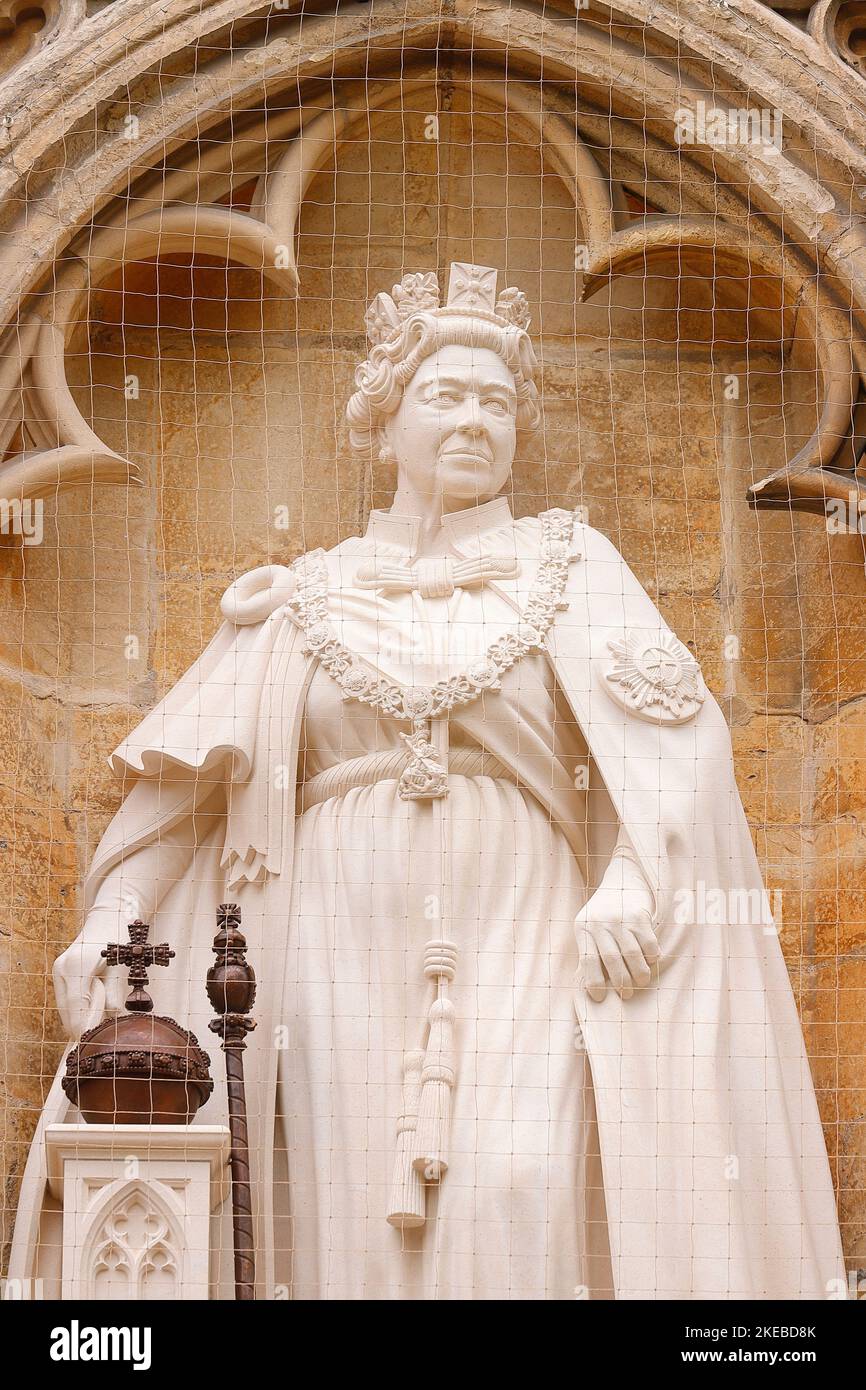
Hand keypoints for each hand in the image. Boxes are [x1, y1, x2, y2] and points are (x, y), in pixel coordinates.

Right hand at [53, 939, 113, 1039]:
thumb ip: (114, 996)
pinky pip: (66, 998)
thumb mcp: (120, 969)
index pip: (75, 1006)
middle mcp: (62, 968)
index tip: (90, 1041)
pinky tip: (91, 1010)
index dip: (82, 1026)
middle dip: (80, 1025)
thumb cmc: (119, 940)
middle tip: (97, 1036)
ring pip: (64, 1006)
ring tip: (98, 1020)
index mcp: (77, 966)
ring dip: (78, 1017)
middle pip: (66, 1010)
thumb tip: (114, 1023)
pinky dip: (76, 1008)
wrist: (109, 917)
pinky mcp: (60, 971)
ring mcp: (58, 969)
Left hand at [575, 883, 659, 1001]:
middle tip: (627, 994)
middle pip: (612, 959)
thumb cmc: (602, 914)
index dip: (594, 982)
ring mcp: (620, 917)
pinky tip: (651, 961)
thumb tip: (596, 987)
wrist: (620, 881)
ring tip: (642, 981)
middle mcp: (600, 922)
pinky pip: (648, 942)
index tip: (600, 998)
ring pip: (632, 953)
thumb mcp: (588, 927)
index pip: (588, 960)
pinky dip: (652, 956)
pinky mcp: (639, 914)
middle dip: (621, 982)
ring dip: (639, 973)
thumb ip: (590, 951)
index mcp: (583, 928)